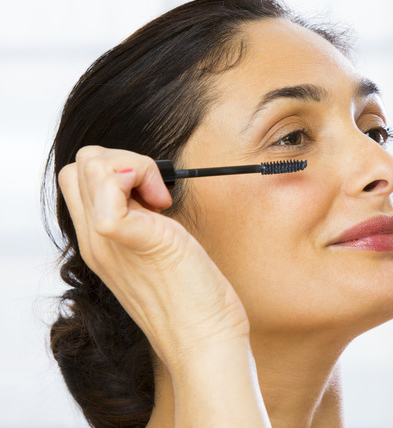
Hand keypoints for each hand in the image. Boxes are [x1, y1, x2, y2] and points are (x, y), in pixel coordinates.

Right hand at [58, 146, 249, 367]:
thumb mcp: (157, 257)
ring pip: (89, 164)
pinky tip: (163, 202)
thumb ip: (143, 228)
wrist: (205, 341)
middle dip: (121, 162)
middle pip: (78, 167)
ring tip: (161, 201)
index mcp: (99, 245)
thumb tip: (152, 194)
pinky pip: (110, 187)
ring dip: (134, 166)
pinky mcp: (136, 239)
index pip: (78, 183)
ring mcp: (109, 241)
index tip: (154, 197)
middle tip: (158, 195)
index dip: (115, 174)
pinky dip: (138, 175)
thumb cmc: (193, 301)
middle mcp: (95, 242)